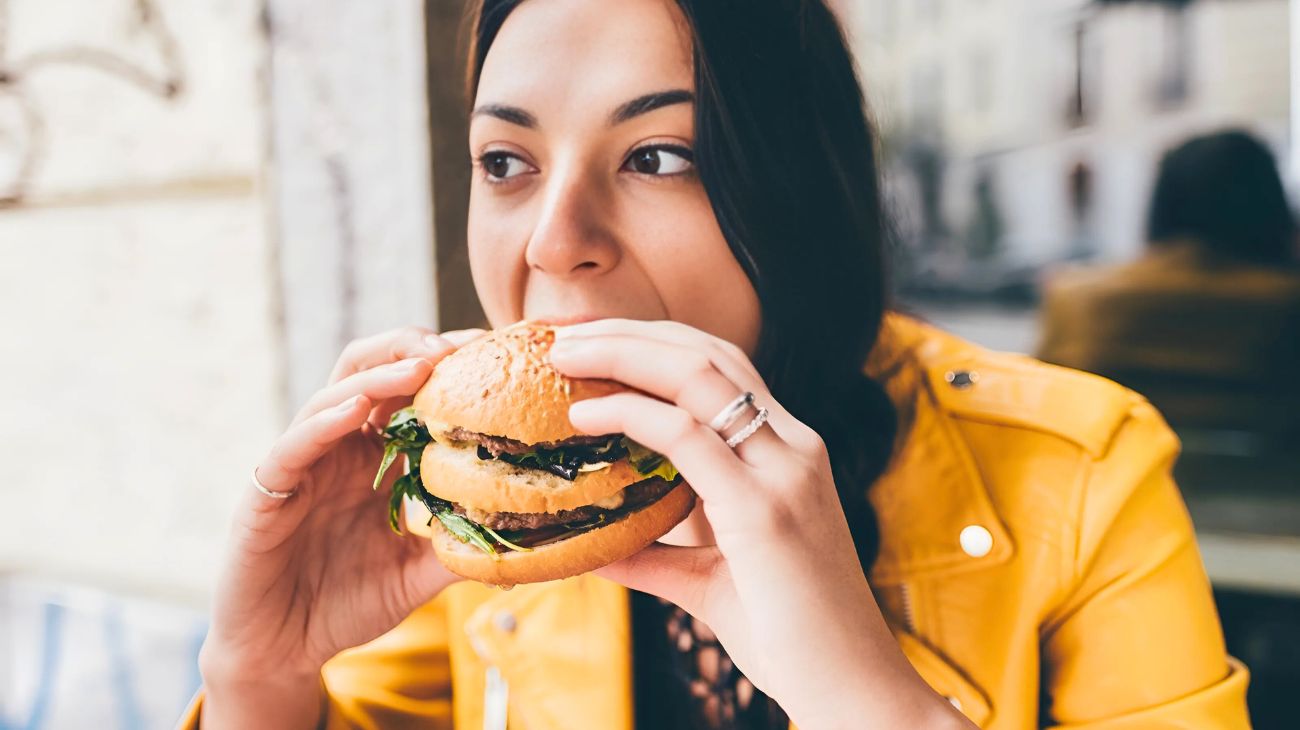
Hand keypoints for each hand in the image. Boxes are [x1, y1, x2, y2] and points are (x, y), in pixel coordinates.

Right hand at [198, 326, 483, 728]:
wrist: (283, 651)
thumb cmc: (346, 605)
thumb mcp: (417, 574)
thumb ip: (458, 548)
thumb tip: (524, 540)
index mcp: (373, 459)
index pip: (408, 392)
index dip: (444, 367)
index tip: (488, 352)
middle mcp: (337, 451)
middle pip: (367, 371)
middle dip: (410, 348)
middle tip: (457, 346)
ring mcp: (300, 466)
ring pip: (333, 397)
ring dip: (378, 376)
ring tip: (421, 364)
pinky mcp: (266, 492)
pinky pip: (293, 446)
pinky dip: (324, 421)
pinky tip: (357, 409)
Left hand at [547, 319, 972, 729]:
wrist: (850, 688)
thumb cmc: (789, 636)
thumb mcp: (710, 581)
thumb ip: (656, 555)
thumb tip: (595, 548)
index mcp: (788, 452)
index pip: (721, 367)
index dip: (653, 342)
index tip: (589, 342)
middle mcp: (793, 447)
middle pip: (708, 352)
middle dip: (629, 330)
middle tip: (561, 334)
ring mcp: (784, 471)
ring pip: (699, 374)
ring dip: (622, 352)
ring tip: (562, 354)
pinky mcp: (764, 508)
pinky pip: (688, 435)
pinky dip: (630, 412)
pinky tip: (586, 414)